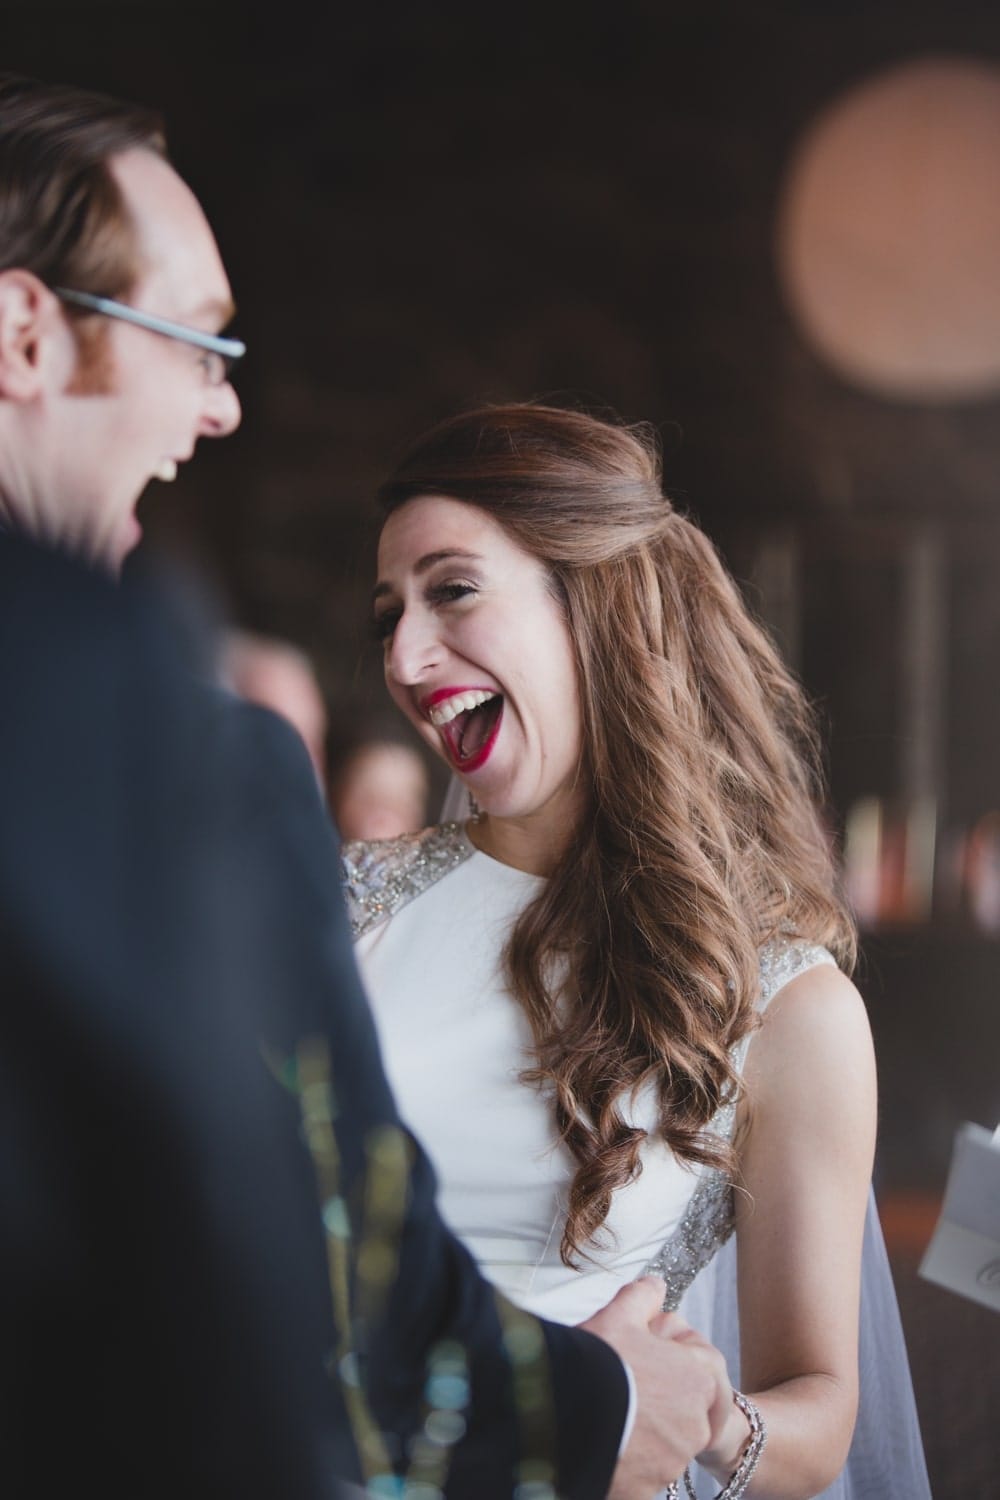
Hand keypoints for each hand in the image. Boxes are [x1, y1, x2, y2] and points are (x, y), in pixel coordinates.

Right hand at [580, 1276, 726, 1499]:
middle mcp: (693, 1424)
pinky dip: (629, 1467)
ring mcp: (671, 1463)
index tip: (674, 1368)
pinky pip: (643, 1478)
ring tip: (612, 1419)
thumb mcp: (619, 1316)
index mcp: (697, 1379)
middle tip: (635, 1393)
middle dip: (667, 1404)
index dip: (691, 1365)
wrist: (561, 1413)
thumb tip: (655, 1284)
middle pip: (689, 1412)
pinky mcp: (646, 1491)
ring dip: (648, 1437)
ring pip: (667, 1448)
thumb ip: (642, 1297)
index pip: (711, 1372)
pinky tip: (604, 1447)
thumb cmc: (596, 1361)